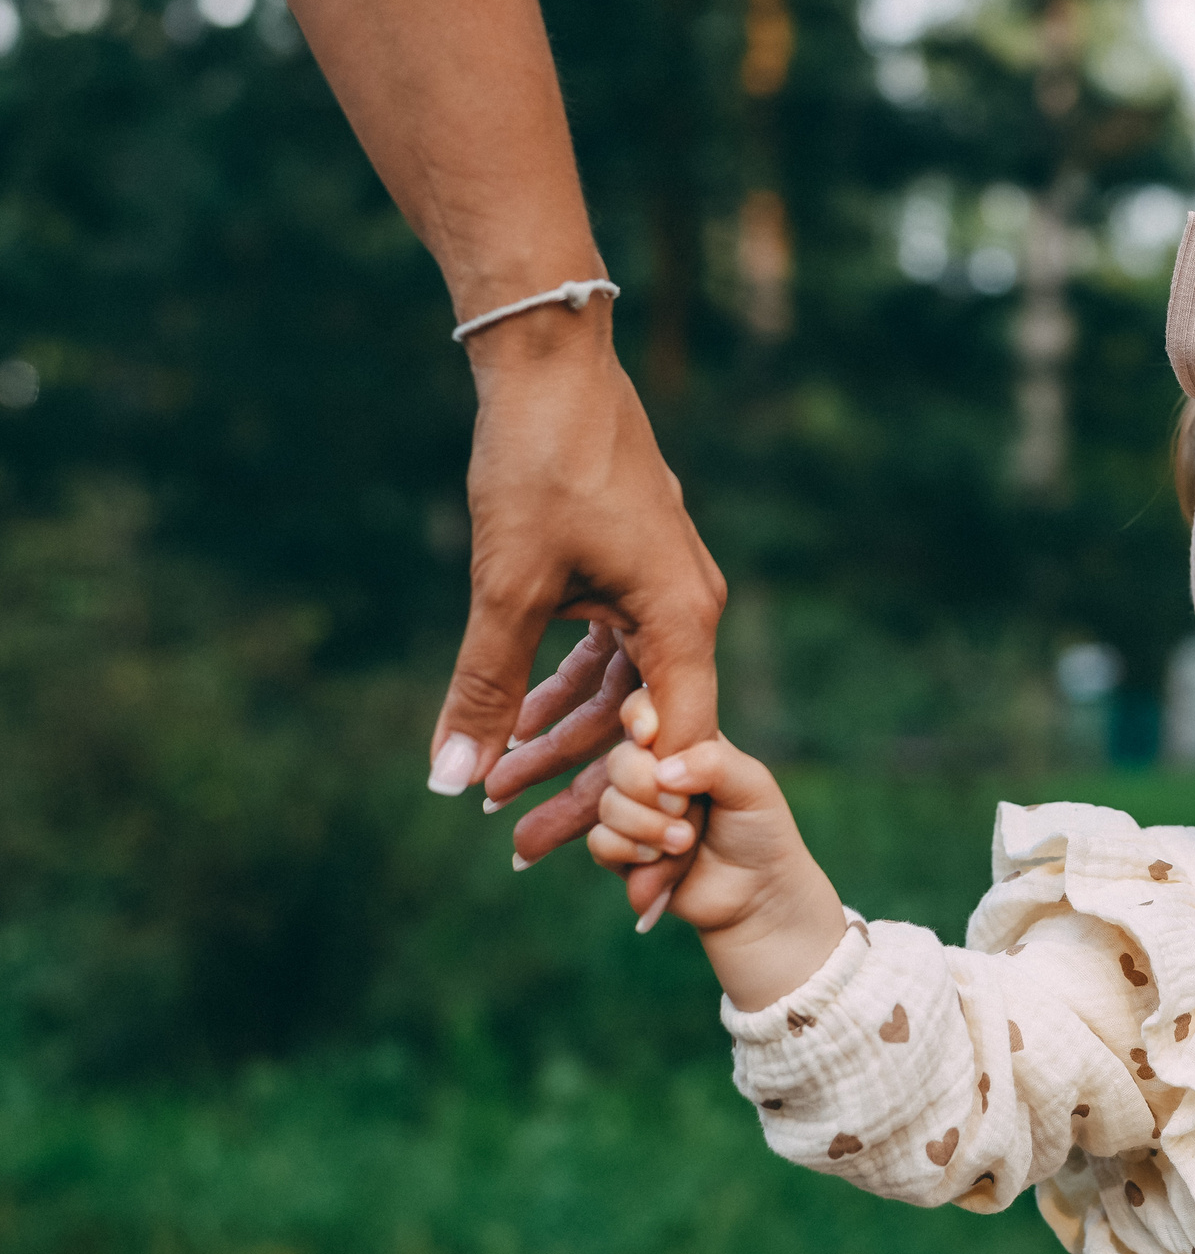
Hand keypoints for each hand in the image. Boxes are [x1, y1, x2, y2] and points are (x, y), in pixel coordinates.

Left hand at [424, 310, 726, 885]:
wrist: (547, 361)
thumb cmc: (540, 464)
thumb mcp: (507, 587)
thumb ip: (486, 687)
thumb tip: (450, 779)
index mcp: (680, 621)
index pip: (674, 748)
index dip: (647, 821)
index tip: (627, 891)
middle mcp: (685, 610)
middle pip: (643, 729)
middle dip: (586, 795)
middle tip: (532, 858)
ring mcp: (659, 590)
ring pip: (617, 694)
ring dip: (558, 743)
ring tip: (492, 799)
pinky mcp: (628, 570)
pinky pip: (605, 654)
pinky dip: (559, 691)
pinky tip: (510, 727)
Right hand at [590, 689, 844, 1010]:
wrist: (759, 892)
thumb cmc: (760, 829)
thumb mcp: (751, 785)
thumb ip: (712, 762)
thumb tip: (661, 770)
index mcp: (682, 742)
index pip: (642, 709)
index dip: (638, 717)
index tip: (649, 736)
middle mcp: (652, 772)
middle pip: (619, 760)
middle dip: (647, 787)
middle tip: (684, 808)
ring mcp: (633, 811)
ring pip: (608, 804)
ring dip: (648, 827)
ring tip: (686, 842)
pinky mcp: (621, 851)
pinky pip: (600, 841)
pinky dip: (631, 852)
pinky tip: (660, 861)